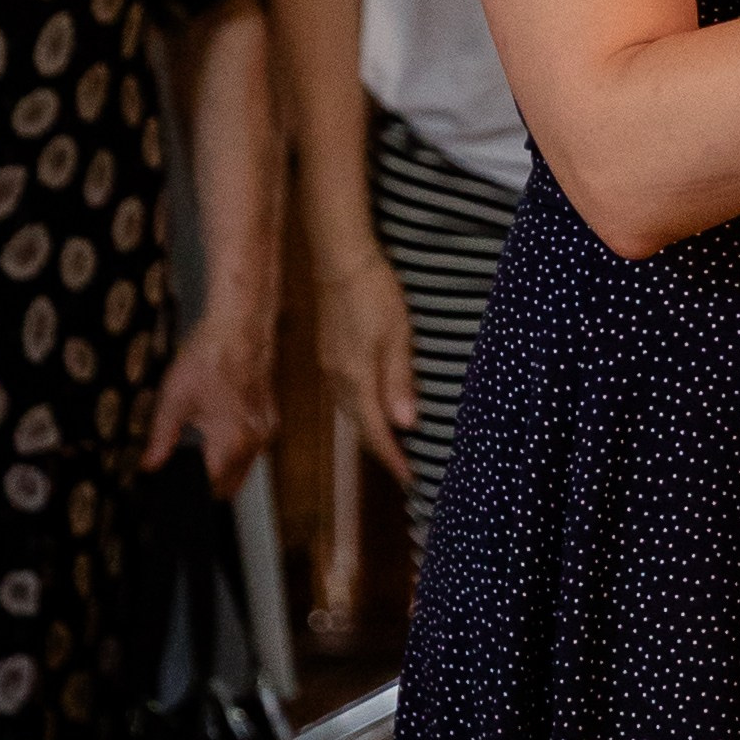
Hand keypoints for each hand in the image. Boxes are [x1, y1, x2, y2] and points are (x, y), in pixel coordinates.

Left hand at [144, 317, 277, 498]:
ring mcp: (266, 428)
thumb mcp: (174, 400)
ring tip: (198, 453)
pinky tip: (217, 432)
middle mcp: (255, 441)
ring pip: (245, 467)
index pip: (210, 488)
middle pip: (231, 486)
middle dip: (208, 486)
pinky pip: (253, 446)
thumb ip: (161, 439)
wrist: (241, 326)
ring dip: (224, 468)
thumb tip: (149, 465)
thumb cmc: (210, 357)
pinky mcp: (270, 415)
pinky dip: (236, 448)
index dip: (189, 492)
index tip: (174, 488)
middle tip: (182, 475)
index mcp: (231, 442)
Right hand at [316, 246, 417, 485]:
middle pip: (360, 426)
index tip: (409, 477)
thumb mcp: (396, 336)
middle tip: (405, 468)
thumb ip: (398, 381)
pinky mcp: (330, 355)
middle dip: (382, 450)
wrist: (341, 262)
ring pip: (351, 412)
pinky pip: (346, 395)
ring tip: (393, 445)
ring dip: (371, 431)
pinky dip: (362, 410)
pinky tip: (373, 408)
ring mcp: (330, 367)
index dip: (392, 457)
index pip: (374, 431)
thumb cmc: (373, 294)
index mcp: (355, 378)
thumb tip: (404, 424)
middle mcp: (338, 379)